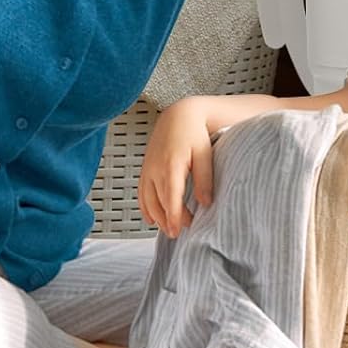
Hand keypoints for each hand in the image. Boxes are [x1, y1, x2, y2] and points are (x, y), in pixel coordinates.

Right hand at [138, 96, 215, 239]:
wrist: (178, 115)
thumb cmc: (194, 133)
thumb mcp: (204, 153)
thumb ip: (204, 179)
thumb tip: (206, 203)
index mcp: (172, 166)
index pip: (171, 198)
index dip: (173, 217)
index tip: (178, 231)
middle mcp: (156, 170)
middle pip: (159, 203)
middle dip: (168, 220)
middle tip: (180, 232)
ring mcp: (148, 170)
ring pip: (148, 200)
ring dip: (157, 217)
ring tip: (168, 228)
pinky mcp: (145, 169)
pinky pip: (141, 193)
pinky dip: (145, 207)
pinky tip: (151, 218)